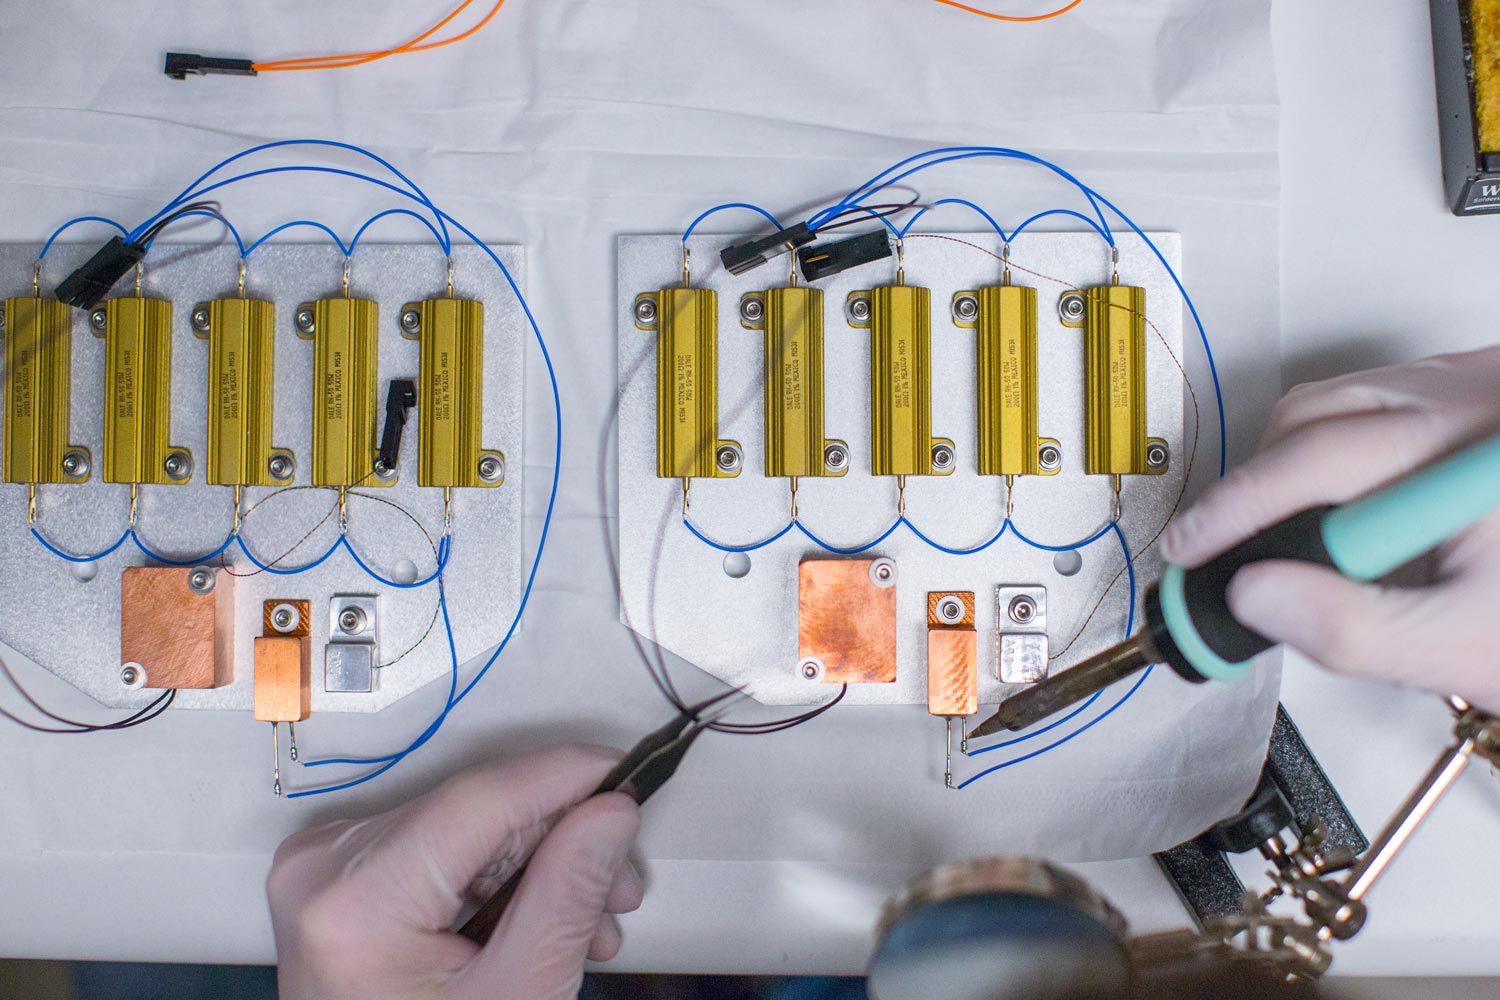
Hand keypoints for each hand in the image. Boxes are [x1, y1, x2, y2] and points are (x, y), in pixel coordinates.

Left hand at [267, 746, 643, 999]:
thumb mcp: (520, 994)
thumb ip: (568, 894)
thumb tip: (609, 812)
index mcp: (355, 903)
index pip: (481, 798)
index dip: (566, 778)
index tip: (626, 774)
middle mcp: (323, 869)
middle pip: (477, 810)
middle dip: (562, 842)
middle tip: (619, 889)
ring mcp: (323, 870)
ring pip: (466, 824)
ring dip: (538, 863)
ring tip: (584, 924)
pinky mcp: (337, 879)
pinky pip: (437, 845)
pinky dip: (496, 876)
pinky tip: (535, 917)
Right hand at [1162, 346, 1499, 713]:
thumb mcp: (1460, 646)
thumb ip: (1351, 630)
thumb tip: (1252, 595)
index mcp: (1470, 451)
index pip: (1320, 460)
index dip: (1239, 508)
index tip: (1194, 548)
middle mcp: (1475, 397)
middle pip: (1315, 417)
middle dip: (1257, 490)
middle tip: (1222, 552)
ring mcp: (1474, 385)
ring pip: (1335, 402)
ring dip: (1292, 470)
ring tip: (1303, 544)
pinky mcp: (1472, 389)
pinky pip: (1371, 401)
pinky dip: (1334, 456)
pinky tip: (1351, 515)